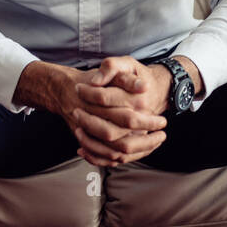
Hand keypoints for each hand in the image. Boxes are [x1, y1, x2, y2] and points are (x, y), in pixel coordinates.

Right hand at [14, 61, 166, 167]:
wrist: (64, 89)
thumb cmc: (93, 78)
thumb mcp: (113, 67)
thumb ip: (126, 77)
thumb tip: (143, 87)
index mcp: (101, 102)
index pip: (128, 118)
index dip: (147, 122)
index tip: (162, 121)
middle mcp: (92, 119)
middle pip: (121, 140)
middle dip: (145, 141)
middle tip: (162, 135)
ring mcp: (86, 132)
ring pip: (113, 152)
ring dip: (136, 151)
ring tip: (154, 143)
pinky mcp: (84, 140)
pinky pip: (102, 157)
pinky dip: (119, 158)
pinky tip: (135, 153)